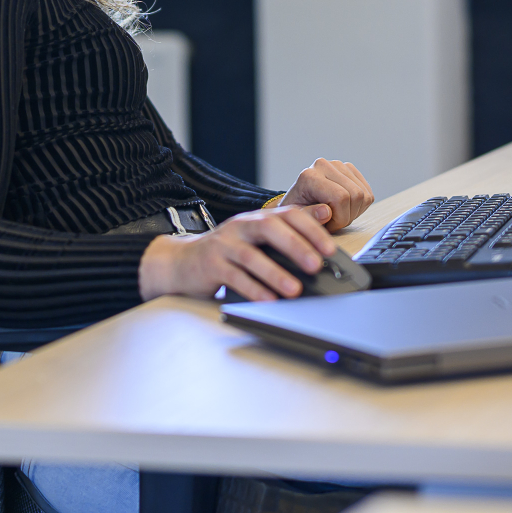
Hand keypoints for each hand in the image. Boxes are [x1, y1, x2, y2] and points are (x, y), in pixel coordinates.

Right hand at [138, 205, 336, 303]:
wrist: (181, 262)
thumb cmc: (226, 251)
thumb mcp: (257, 235)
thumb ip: (290, 226)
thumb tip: (326, 212)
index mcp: (255, 219)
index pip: (286, 215)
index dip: (310, 229)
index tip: (330, 248)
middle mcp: (239, 227)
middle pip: (268, 228)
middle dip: (295, 245)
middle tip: (316, 265)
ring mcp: (222, 246)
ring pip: (250, 256)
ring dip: (275, 273)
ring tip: (295, 289)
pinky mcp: (210, 266)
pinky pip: (233, 278)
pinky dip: (253, 290)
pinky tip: (269, 300)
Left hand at [281, 159, 373, 229]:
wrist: (298, 200)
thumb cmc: (298, 211)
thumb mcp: (298, 218)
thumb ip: (310, 216)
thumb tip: (327, 212)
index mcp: (309, 176)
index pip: (340, 197)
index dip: (340, 218)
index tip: (329, 226)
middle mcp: (323, 165)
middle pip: (355, 195)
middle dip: (347, 216)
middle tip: (333, 222)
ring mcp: (338, 165)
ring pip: (364, 194)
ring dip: (354, 212)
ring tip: (337, 215)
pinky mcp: (349, 169)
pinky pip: (368, 193)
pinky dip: (360, 206)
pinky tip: (345, 208)